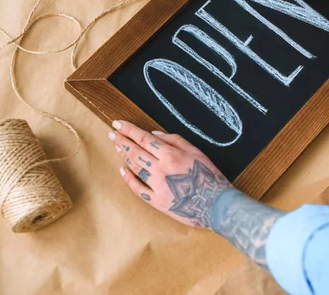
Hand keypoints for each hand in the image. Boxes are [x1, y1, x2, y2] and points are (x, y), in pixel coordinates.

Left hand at [108, 120, 232, 228]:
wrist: (215, 204)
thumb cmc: (209, 176)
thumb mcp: (196, 151)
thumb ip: (174, 140)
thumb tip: (153, 134)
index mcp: (171, 154)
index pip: (143, 138)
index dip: (129, 130)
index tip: (118, 124)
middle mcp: (160, 169)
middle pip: (135, 152)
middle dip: (122, 141)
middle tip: (112, 134)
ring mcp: (157, 186)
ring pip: (134, 168)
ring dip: (124, 156)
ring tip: (117, 147)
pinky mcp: (156, 201)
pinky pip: (137, 188)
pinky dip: (128, 178)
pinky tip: (123, 170)